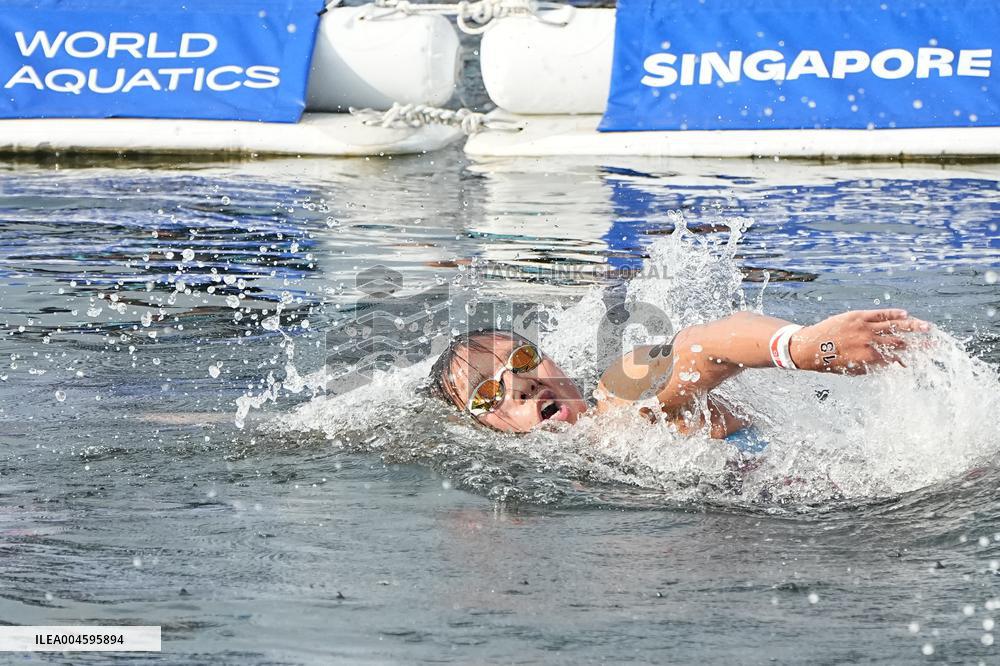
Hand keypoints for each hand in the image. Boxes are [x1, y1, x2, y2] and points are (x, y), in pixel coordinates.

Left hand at [790, 309, 930, 374]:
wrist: (808, 346)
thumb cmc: (830, 362)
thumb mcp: (852, 370)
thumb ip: (873, 368)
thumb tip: (892, 367)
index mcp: (869, 358)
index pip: (895, 359)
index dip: (907, 361)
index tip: (919, 362)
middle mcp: (869, 342)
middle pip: (900, 343)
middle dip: (919, 345)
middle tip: (935, 345)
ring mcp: (864, 328)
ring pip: (894, 326)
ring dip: (913, 326)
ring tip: (928, 328)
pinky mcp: (858, 317)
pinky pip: (879, 314)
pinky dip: (893, 313)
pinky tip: (905, 314)